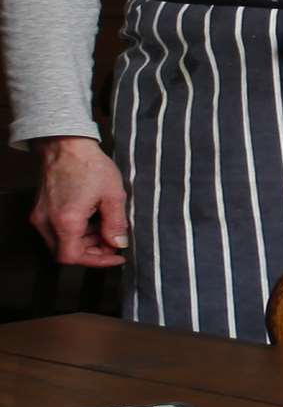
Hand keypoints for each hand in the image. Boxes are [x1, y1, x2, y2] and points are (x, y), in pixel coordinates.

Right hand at [30, 136, 130, 267]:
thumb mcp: (113, 194)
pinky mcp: (40, 210)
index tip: (115, 256)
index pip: (73, 257)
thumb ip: (116, 223)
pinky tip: (91, 219)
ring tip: (104, 228)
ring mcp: (40, 216)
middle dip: (92, 252)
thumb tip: (119, 243)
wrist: (66, 145)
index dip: (96, 261)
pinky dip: (74, 231)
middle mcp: (47, 222)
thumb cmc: (89, 165)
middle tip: (112, 242)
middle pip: (65, 253)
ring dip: (83, 241)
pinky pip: (55, 231)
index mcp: (65, 220)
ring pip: (60, 242)